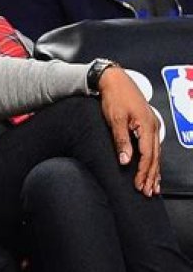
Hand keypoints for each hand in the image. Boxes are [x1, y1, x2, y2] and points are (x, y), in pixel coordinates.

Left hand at [98, 67, 160, 196]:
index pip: (147, 155)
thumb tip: (125, 160)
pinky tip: (152, 168)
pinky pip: (153, 147)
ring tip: (153, 186)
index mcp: (147, 125)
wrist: (115, 80)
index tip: (139, 185)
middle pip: (154, 157)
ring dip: (154, 171)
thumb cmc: (114, 96)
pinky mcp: (147, 124)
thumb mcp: (115, 119)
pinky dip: (153, 160)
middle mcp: (153, 126)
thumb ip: (121, 140)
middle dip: (151, 176)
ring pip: (156, 153)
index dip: (143, 172)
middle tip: (148, 192)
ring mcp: (152, 125)